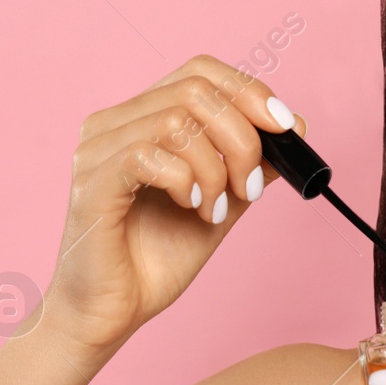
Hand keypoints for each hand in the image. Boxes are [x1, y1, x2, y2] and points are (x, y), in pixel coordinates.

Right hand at [44, 54, 304, 362]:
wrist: (114, 313)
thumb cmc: (158, 257)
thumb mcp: (224, 201)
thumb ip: (252, 163)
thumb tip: (296, 125)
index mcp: (142, 118)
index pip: (200, 71)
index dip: (250, 91)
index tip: (285, 129)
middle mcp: (113, 124)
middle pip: (195, 91)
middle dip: (242, 138)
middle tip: (249, 188)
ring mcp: (96, 150)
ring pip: (176, 121)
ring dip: (215, 168)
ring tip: (216, 209)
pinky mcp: (90, 183)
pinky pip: (148, 155)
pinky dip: (186, 181)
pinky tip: (193, 209)